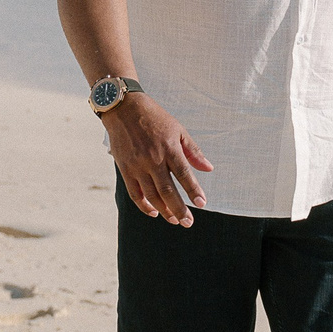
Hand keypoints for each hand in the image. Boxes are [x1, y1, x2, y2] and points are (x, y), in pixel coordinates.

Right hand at [103, 94, 213, 224]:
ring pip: (151, 195)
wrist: (124, 109)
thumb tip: (209, 169)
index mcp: (169, 148)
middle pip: (167, 190)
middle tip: (188, 222)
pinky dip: (144, 205)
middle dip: (179, 209)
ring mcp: (137, 165)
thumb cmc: (155, 118)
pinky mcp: (125, 168)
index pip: (183, 174)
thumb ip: (193, 151)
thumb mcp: (178, 129)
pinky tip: (154, 212)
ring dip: (164, 210)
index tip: (201, 204)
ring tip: (174, 220)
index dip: (193, 190)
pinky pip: (135, 192)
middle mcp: (153, 159)